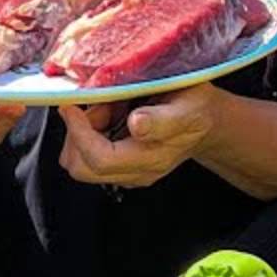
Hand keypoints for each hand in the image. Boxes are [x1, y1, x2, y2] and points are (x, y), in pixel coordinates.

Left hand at [58, 84, 217, 188]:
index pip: (99, 159)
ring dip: (83, 131)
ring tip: (109, 106)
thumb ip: (162, 120)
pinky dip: (89, 132)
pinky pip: (87, 155)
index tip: (72, 106)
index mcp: (151, 159)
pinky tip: (112, 114)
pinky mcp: (119, 166)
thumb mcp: (187, 106)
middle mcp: (136, 172)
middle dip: (77, 133)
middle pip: (81, 167)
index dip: (79, 133)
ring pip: (79, 161)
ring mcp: (126, 172)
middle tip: (99, 105)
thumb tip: (136, 125)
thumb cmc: (196, 109)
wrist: (205, 121)